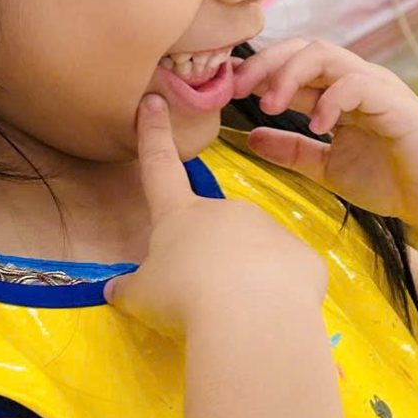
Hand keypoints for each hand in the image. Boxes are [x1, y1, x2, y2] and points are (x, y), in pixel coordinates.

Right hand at [107, 94, 327, 335]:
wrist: (251, 315)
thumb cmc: (184, 297)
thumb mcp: (142, 295)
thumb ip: (131, 287)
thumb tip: (115, 289)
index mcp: (181, 213)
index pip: (160, 167)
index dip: (154, 135)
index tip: (155, 102)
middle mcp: (227, 210)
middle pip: (215, 227)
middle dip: (211, 256)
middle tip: (204, 292)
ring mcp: (269, 228)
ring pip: (255, 251)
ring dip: (246, 275)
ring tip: (237, 309)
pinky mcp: (302, 255)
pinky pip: (286, 274)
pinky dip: (277, 291)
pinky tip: (269, 311)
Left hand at [232, 39, 417, 236]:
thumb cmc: (392, 183)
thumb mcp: (328, 167)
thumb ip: (293, 150)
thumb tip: (250, 136)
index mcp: (341, 93)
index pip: (295, 64)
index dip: (260, 70)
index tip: (229, 89)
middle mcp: (359, 81)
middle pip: (305, 48)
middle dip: (267, 62)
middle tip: (239, 87)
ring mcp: (379, 89)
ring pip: (328, 56)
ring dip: (291, 75)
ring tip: (271, 103)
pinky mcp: (397, 105)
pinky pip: (357, 85)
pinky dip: (331, 99)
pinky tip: (317, 125)